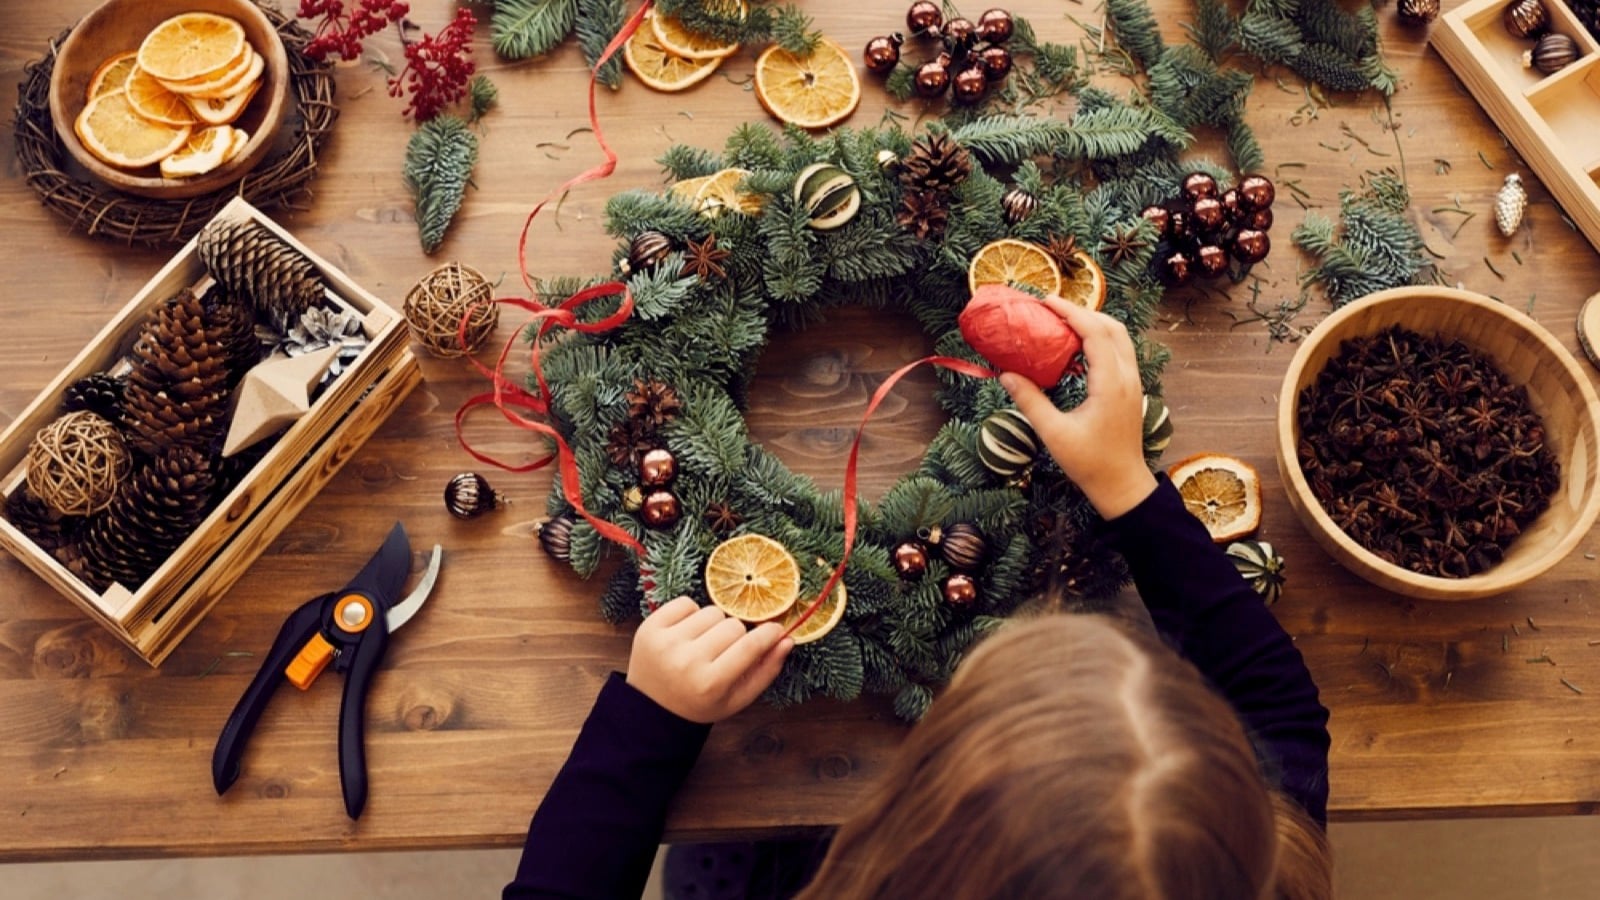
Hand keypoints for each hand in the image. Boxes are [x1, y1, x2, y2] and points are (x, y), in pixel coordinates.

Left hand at [625, 596, 792, 723]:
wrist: (652, 706)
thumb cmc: (701, 702)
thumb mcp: (737, 698)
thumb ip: (766, 670)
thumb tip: (787, 639)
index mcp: (710, 683)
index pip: (750, 645)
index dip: (768, 634)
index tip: (775, 629)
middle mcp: (686, 661)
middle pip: (733, 625)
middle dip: (736, 635)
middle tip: (724, 651)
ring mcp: (665, 643)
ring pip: (711, 611)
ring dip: (714, 625)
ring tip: (703, 644)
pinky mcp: (649, 627)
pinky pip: (686, 603)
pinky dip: (691, 614)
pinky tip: (686, 634)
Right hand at [999, 297, 1156, 518]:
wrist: (1121, 485)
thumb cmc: (1089, 463)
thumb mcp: (1054, 433)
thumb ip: (1030, 401)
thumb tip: (1006, 374)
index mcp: (1111, 384)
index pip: (1095, 333)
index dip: (1072, 312)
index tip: (1047, 302)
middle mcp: (1128, 377)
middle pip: (1113, 327)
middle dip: (1084, 312)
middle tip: (1052, 309)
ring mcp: (1133, 383)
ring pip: (1120, 338)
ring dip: (1094, 324)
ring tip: (1063, 323)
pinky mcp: (1131, 389)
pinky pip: (1119, 352)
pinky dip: (1100, 340)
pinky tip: (1076, 349)